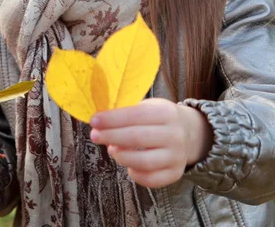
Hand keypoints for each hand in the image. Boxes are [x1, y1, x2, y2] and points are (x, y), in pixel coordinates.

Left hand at [90, 98, 212, 187]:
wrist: (191, 133)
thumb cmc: (160, 118)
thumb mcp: (150, 106)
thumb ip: (128, 111)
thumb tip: (100, 119)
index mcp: (165, 113)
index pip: (135, 115)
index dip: (112, 118)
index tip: (94, 120)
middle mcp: (174, 135)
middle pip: (137, 137)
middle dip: (111, 136)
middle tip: (94, 135)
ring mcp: (176, 156)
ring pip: (143, 162)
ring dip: (121, 156)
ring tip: (111, 150)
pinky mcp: (175, 173)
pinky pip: (151, 179)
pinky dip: (135, 174)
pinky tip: (127, 165)